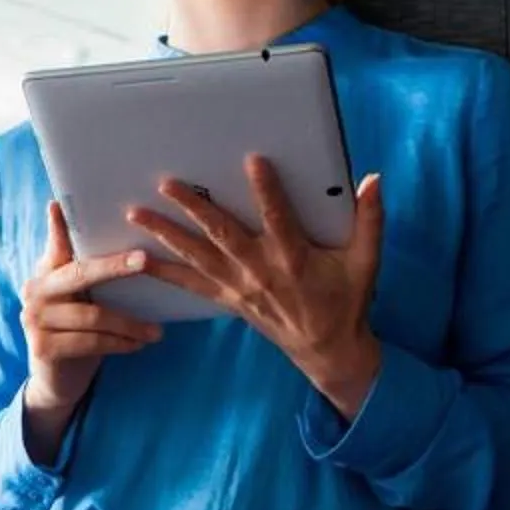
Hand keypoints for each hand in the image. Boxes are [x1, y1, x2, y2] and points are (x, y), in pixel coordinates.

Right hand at [20, 198, 163, 464]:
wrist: (58, 381)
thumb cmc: (79, 331)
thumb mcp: (82, 300)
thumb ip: (90, 274)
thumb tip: (135, 247)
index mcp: (46, 273)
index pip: (55, 245)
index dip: (57, 226)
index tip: (59, 204)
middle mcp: (34, 291)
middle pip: (79, 274)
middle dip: (114, 266)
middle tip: (144, 260)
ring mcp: (34, 320)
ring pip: (93, 315)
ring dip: (130, 323)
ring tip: (156, 331)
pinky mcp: (43, 347)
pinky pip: (91, 341)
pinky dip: (120, 343)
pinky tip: (139, 345)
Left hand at [129, 157, 387, 418]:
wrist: (326, 349)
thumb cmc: (346, 300)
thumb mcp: (366, 261)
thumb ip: (370, 219)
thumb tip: (373, 179)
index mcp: (294, 257)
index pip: (277, 217)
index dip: (266, 189)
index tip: (252, 160)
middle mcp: (259, 271)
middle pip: (221, 233)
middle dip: (192, 206)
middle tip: (166, 183)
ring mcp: (238, 286)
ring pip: (196, 255)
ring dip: (165, 233)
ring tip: (136, 213)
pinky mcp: (227, 300)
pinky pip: (188, 284)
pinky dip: (162, 271)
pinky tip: (136, 259)